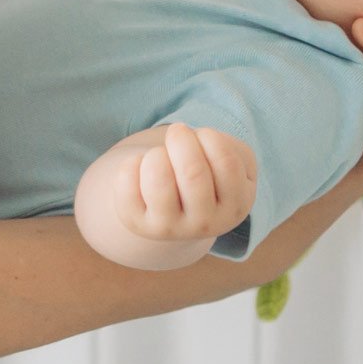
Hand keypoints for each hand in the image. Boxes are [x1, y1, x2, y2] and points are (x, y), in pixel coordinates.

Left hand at [114, 123, 256, 245]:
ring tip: (158, 157)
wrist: (177, 205)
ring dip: (156, 154)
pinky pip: (127, 183)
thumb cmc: (208, 172)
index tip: (202, 137)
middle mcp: (205, 225)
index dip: (209, 137)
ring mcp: (169, 229)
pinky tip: (139, 169)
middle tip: (176, 134)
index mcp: (235, 207)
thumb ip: (227, 147)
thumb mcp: (232, 159)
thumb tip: (189, 145)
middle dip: (180, 140)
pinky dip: (130, 164)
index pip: (227, 163)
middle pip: (192, 172)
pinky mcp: (137, 224)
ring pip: (158, 178)